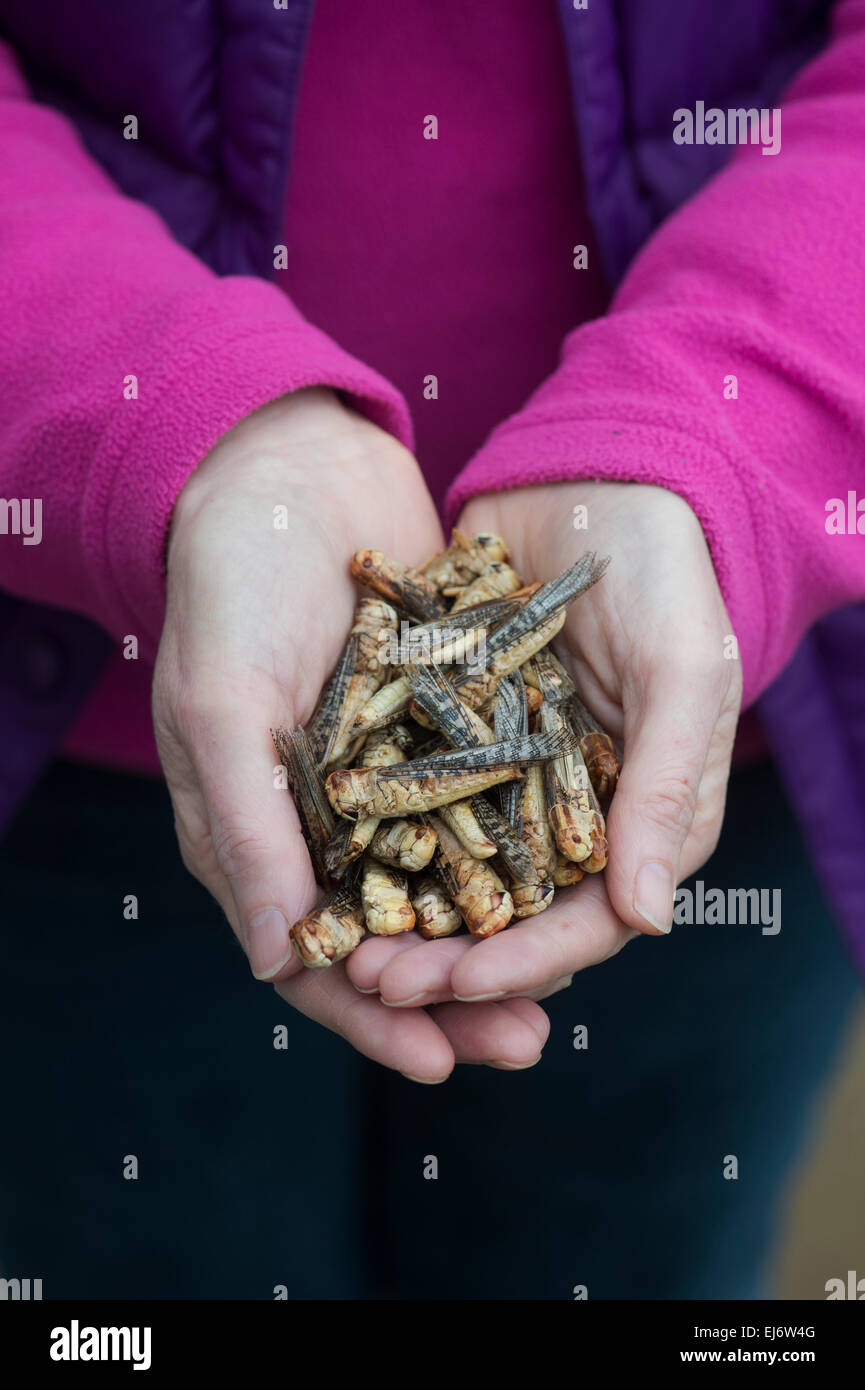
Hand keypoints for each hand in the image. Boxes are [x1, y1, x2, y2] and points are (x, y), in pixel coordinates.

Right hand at [153, 388, 549, 1077]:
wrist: (291, 469)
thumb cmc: (231, 586)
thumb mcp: (223, 704)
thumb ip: (248, 828)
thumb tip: (277, 960)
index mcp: (250, 827)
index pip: (306, 955)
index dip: (368, 1014)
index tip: (435, 1060)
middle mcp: (318, 817)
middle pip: (390, 934)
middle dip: (454, 993)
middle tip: (525, 1042)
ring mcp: (381, 775)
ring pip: (447, 883)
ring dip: (499, 934)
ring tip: (569, 980)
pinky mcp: (434, 730)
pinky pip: (482, 807)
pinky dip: (519, 850)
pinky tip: (575, 879)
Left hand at [346, 480, 741, 1007]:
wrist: (592, 477)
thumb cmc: (665, 570)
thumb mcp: (682, 671)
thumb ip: (666, 788)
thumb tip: (649, 921)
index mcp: (646, 816)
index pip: (587, 921)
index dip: (523, 962)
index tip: (454, 985)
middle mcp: (576, 813)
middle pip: (511, 916)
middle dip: (448, 961)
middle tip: (374, 982)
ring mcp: (512, 779)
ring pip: (453, 877)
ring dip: (403, 920)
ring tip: (342, 946)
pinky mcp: (457, 740)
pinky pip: (414, 804)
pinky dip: (377, 841)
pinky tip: (326, 864)